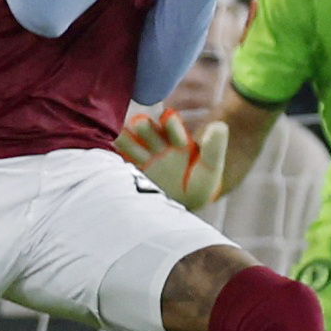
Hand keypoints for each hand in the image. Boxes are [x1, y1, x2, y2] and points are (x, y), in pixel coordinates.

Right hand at [115, 104, 230, 209]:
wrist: (185, 207)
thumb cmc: (199, 184)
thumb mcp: (210, 167)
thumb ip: (213, 148)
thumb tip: (220, 125)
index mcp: (177, 143)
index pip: (172, 127)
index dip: (171, 124)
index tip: (172, 123)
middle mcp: (158, 146)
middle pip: (146, 129)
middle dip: (144, 127)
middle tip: (141, 124)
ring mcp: (143, 158)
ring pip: (131, 141)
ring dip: (127, 138)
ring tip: (120, 135)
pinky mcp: (131, 171)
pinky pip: (120, 158)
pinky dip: (115, 152)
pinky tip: (110, 147)